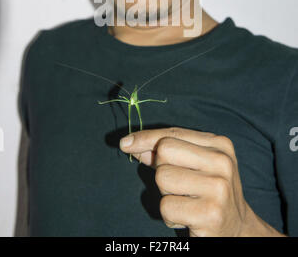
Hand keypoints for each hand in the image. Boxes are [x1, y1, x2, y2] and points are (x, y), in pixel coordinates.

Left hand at [119, 127, 285, 236]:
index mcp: (220, 145)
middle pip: (164, 151)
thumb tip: (130, 144)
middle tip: (179, 185)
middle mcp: (222, 162)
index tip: (124, 143)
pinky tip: (188, 217)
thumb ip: (166, 152)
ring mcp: (218, 188)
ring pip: (162, 178)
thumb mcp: (194, 165)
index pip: (172, 134)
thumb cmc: (208, 192)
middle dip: (161, 169)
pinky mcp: (210, 214)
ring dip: (166, 194)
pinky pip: (166, 206)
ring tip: (185, 201)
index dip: (145, 138)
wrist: (238, 229)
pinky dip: (170, 215)